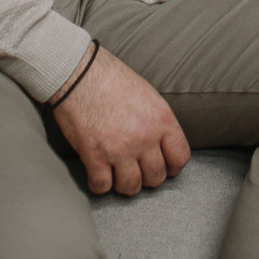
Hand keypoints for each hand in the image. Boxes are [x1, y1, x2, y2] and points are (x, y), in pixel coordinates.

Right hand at [50, 44, 189, 196]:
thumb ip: (157, 122)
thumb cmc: (110, 78)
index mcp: (161, 118)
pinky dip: (99, 183)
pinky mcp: (94, 156)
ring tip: (117, 171)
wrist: (78, 71)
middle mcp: (144, 136)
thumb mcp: (147, 94)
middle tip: (136, 168)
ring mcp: (120, 148)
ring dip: (123, 183)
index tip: (163, 166)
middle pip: (156, 177)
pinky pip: (102, 187)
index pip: (180, 158)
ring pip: (131, 187)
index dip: (172, 166)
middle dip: (146, 176)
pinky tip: (98, 172)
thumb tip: (160, 145)